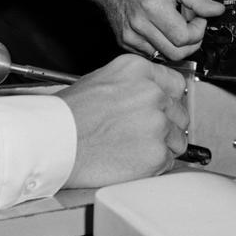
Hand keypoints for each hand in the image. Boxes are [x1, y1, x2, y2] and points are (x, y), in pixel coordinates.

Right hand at [59, 55, 189, 187]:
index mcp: (138, 70)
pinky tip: (130, 160)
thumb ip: (134, 85)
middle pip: (179, 112)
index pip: (175, 83)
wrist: (55, 142)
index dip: (168, 100)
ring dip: (161, 146)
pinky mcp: (156, 153)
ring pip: (177, 139)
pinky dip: (153, 165)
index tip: (163, 110)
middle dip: (166, 125)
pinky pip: (168, 161)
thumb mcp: (101, 80)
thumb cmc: (69, 114)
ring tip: (133, 148)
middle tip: (141, 133)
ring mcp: (157, 123)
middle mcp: (152, 92)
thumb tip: (153, 95)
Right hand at [100, 0, 223, 60]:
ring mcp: (130, 36)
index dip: (198, 30)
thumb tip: (216, 10)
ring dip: (176, 45)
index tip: (199, 19)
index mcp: (153, 6)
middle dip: (191, 42)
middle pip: (176, 53)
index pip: (184, 37)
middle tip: (192, 26)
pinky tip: (160, 30)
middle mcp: (140, 24)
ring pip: (164, 56)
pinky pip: (151, 54)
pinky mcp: (125, 42)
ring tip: (174, 25)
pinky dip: (161, 45)